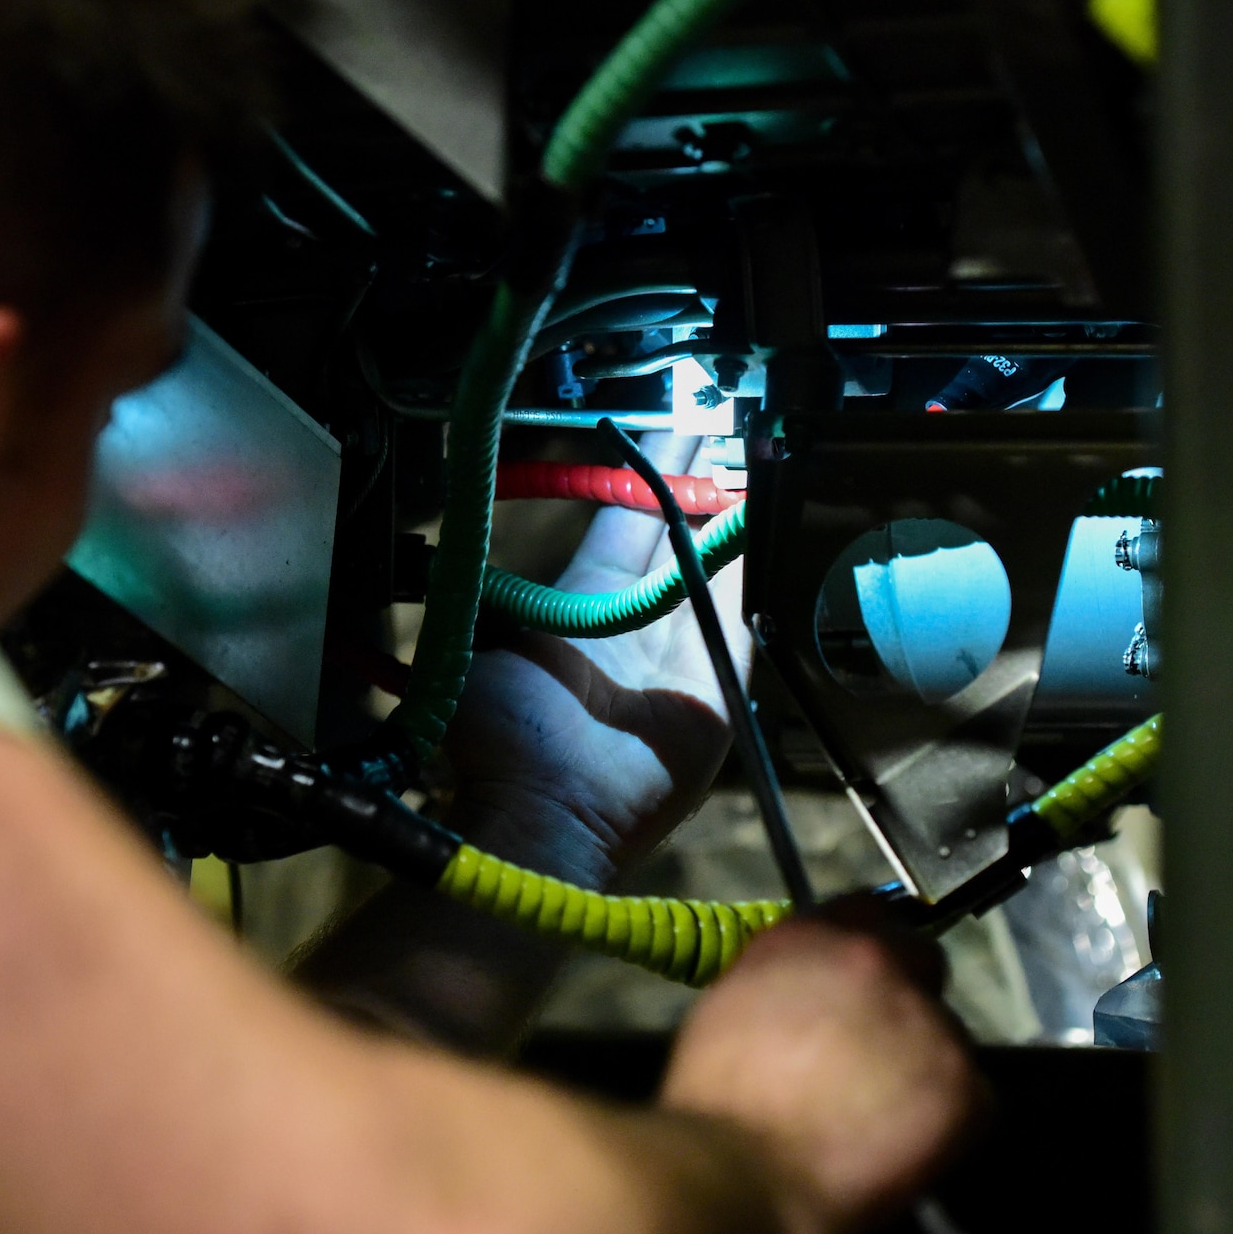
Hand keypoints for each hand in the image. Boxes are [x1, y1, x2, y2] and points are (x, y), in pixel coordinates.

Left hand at [443, 435, 749, 884]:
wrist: (546, 806)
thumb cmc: (503, 735)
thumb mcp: (484, 643)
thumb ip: (495, 593)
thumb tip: (469, 540)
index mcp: (579, 606)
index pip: (621, 522)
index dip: (641, 475)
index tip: (666, 429)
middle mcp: (634, 623)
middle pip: (676, 536)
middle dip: (696, 483)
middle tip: (721, 427)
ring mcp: (680, 652)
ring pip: (716, 568)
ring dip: (732, 519)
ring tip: (754, 461)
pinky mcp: (716, 684)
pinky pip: (741, 615)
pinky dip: (754, 571)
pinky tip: (764, 523)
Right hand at [660, 915, 976, 1230]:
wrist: (745, 1175)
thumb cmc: (720, 1101)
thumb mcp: (735, 1003)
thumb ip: (787, 978)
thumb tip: (811, 992)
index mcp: (816, 935)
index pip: (868, 908)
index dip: (868, 947)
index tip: (861, 981)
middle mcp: (879, 961)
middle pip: (921, 960)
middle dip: (905, 999)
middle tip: (875, 1053)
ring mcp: (931, 1021)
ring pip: (944, 1035)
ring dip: (921, 1064)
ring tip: (875, 1116)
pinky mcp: (968, 1086)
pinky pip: (970, 1098)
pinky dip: (945, 1121)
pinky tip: (899, 1146)